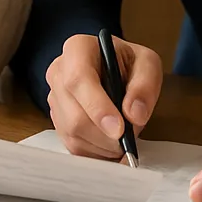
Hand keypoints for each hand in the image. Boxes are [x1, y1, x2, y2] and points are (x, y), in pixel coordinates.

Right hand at [45, 34, 162, 159]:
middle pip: (74, 115)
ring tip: (123, 138)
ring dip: (102, 145)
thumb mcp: (146, 63)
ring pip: (72, 134)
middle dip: (105, 135)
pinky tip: (110, 143)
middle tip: (129, 139)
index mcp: (78, 49)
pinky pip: (72, 145)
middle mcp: (59, 72)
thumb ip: (145, 86)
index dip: (97, 107)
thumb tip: (134, 115)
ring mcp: (54, 97)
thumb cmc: (127, 63)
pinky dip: (95, 152)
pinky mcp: (57, 120)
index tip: (119, 129)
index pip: (79, 79)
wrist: (112, 68)